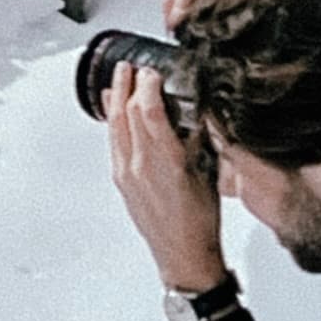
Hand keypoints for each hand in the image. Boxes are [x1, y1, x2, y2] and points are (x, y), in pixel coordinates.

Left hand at [104, 62, 226, 292]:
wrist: (182, 254)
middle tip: (131, 66)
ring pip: (115, 128)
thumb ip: (196, 142)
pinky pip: (113, 143)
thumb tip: (191, 114)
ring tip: (118, 79)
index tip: (152, 71)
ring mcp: (126, 174)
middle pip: (127, 115)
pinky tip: (114, 110)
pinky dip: (113, 121)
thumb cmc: (200, 221)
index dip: (148, 87)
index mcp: (166, 163)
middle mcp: (140, 167)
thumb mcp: (208, 175)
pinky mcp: (121, 181)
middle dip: (128, 86)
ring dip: (116, 100)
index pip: (148, 113)